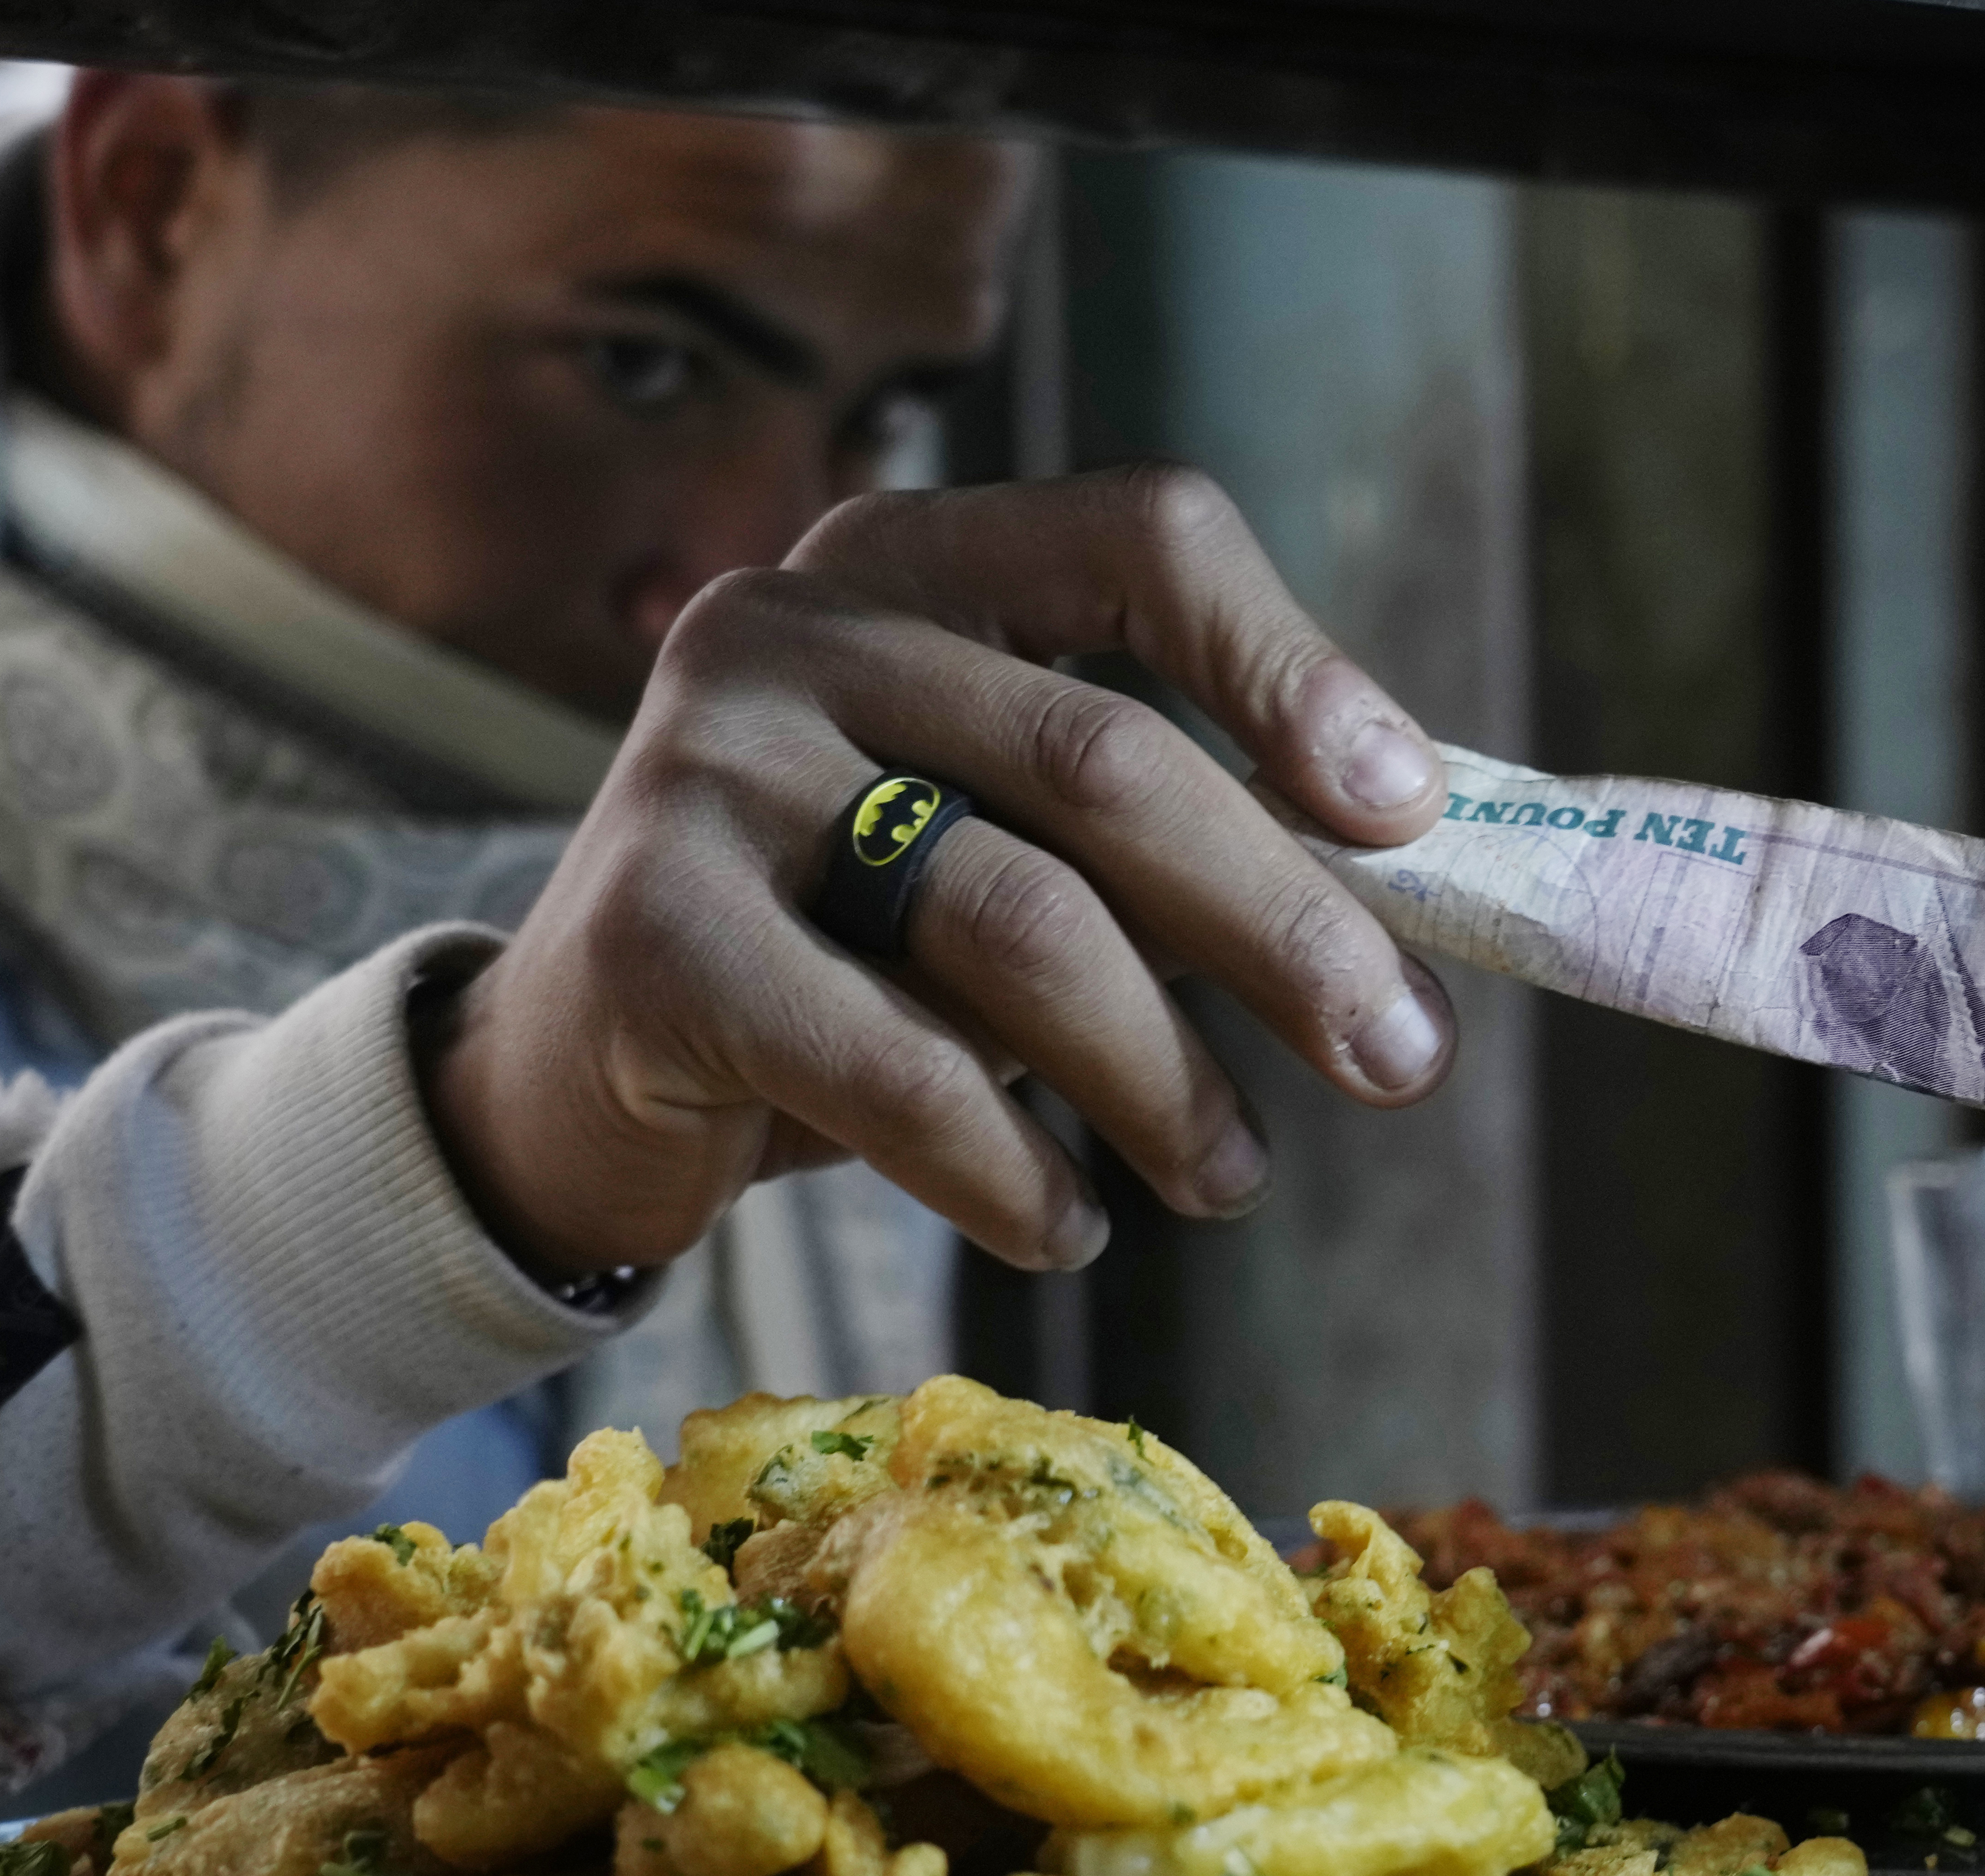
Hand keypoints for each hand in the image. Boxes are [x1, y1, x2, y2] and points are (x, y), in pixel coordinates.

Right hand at [426, 465, 1456, 1278]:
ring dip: (1164, 1078)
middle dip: (1285, 928)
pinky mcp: (650, 930)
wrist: (576, 1072)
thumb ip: (1173, 845)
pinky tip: (1069, 1225)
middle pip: (1105, 760)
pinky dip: (1015, 1169)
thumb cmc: (852, 953)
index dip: (1290, 666)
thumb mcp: (1016, 853)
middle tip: (1402, 1059)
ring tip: (1231, 1177)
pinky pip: (897, 1066)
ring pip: (1019, 922)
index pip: (1142, 540)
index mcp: (916, 564)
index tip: (1407, 812)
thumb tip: (1407, 905)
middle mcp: (798, 627)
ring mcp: (706, 768)